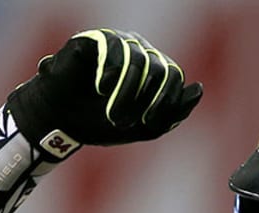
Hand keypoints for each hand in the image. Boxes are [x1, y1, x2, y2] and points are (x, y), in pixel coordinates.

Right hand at [6, 28, 202, 151]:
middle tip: (124, 122)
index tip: (147, 123)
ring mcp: (117, 43)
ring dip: (127, 93)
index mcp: (153, 70)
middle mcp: (139, 52)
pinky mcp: (94, 39)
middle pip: (160, 69)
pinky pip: (113, 47)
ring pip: (139, 61)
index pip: (173, 75)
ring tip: (113, 115)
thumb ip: (173, 113)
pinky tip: (101, 89)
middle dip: (145, 101)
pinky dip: (111, 72)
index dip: (165, 101)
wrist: (59, 123)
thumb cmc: (99, 123)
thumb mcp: (143, 127)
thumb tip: (198, 89)